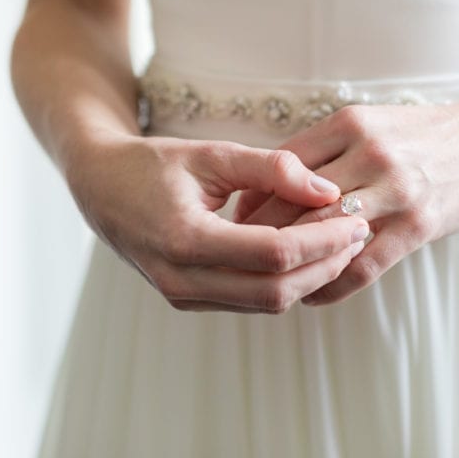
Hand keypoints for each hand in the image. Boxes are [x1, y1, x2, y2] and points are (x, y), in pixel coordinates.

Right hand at [65, 134, 370, 313]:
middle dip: (326, 264)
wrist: (100, 188)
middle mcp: (182, 278)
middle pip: (275, 291)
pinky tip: (310, 255)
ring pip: (266, 303)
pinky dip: (286, 282)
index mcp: (185, 238)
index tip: (357, 218)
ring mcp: (184, 296)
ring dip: (311, 278)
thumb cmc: (154, 163)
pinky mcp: (190, 301)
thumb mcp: (212, 153)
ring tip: (342, 243)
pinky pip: (249, 302)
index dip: (323, 240)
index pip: (274, 253)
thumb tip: (329, 191)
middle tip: (359, 232)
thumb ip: (273, 168)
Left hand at [233, 95, 458, 305]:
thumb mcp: (370, 126)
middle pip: (296, 202)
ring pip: (324, 236)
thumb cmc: (421, 137)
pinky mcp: (418, 225)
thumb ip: (319, 154)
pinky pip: (362, 266)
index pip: (282, 166)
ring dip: (293, 264)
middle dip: (262, 235)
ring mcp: (395, 190)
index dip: (252, 200)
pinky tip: (312, 296)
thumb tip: (258, 189)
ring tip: (269, 282)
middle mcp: (369, 153)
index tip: (231, 225)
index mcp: (350, 124)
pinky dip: (331, 286)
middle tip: (238, 260)